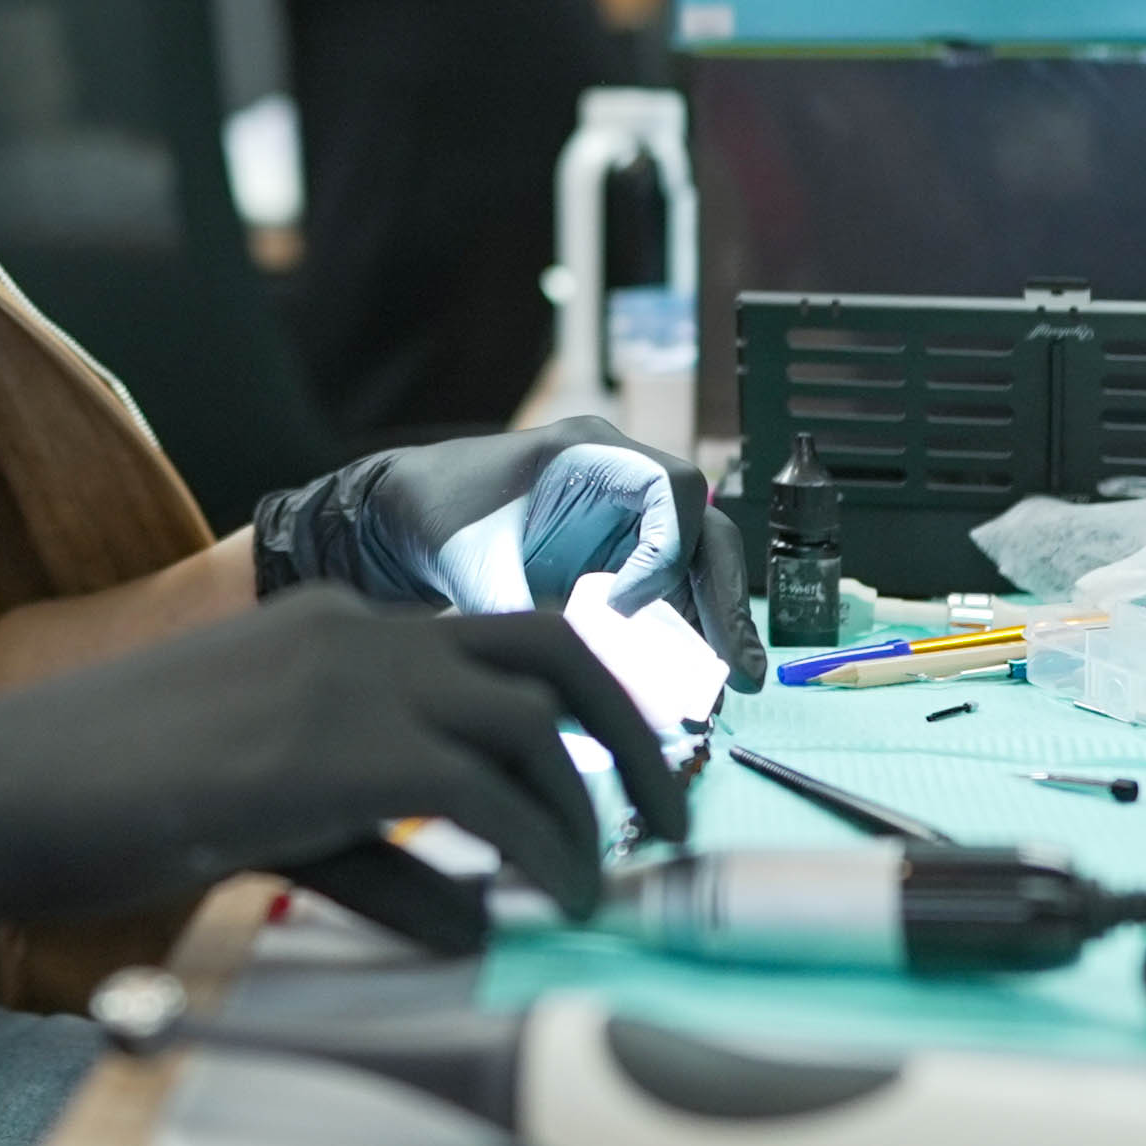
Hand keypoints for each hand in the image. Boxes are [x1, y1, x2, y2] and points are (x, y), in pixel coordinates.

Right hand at [0, 591, 687, 1062]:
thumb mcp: (267, 818)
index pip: (496, 641)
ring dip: (587, 812)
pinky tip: (544, 908)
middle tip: (662, 816)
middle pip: (549, 651)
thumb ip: (375, 849)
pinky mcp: (336, 750)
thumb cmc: (105, 805)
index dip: (577, 707)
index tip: (614, 782)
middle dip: (629, 732)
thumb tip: (477, 918)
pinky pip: (487, 795)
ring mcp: (347, 679)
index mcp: (332, 623)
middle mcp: (356, 629)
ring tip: (599, 889)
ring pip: (530, 725)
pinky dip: (540, 852)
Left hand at [250, 420, 768, 691]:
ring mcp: (626, 519)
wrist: (405, 513)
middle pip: (703, 532)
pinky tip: (690, 688)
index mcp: (590, 453)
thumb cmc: (435, 515)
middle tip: (741, 675)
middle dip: (725, 601)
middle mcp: (623, 479)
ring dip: (714, 626)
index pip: (670, 492)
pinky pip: (669, 593)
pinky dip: (682, 635)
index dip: (663, 553)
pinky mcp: (619, 557)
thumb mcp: (471, 561)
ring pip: (696, 567)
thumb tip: (565, 683)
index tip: (620, 608)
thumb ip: (517, 614)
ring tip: (731, 692)